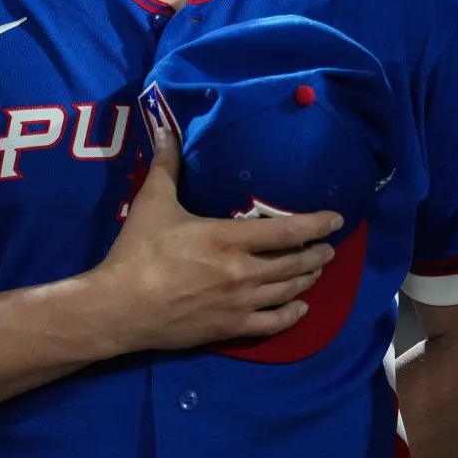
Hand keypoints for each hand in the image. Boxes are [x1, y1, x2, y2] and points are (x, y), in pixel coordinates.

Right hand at [95, 128, 341, 352]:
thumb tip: (164, 128)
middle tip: (329, 246)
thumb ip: (166, 165)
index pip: (286, 232)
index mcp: (229, 239)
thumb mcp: (153, 202)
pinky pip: (272, 323)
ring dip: (307, 279)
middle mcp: (243, 272)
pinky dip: (292, 315)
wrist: (120, 307)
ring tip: (316, 270)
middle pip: (294, 263)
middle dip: (316, 253)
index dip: (315, 224)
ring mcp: (239, 304)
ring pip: (288, 291)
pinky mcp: (230, 329)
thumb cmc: (138, 251)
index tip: (336, 219)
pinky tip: (301, 308)